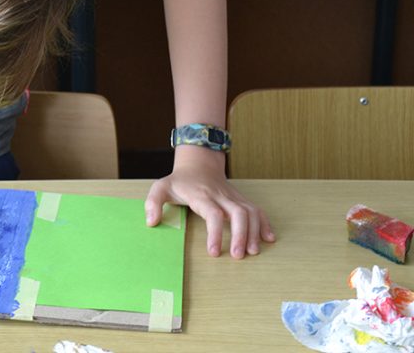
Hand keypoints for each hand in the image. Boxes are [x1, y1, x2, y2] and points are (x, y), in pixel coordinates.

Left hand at [145, 147, 274, 258]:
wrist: (199, 163)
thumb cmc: (179, 180)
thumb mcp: (160, 187)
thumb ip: (153, 203)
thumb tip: (151, 222)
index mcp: (201, 195)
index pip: (212, 214)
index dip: (215, 233)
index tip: (214, 252)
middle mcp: (220, 196)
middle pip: (238, 213)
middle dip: (241, 235)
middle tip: (239, 256)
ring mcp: (232, 197)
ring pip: (250, 212)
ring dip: (255, 232)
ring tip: (253, 252)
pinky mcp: (240, 199)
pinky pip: (256, 209)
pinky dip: (265, 223)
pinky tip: (268, 238)